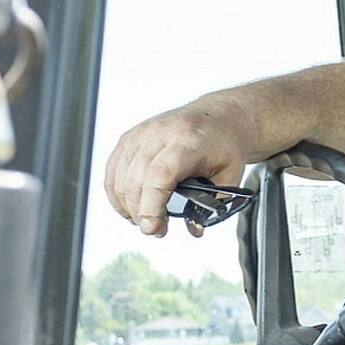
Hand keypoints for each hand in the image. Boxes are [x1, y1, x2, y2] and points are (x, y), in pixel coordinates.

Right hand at [103, 96, 260, 238]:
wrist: (219, 115)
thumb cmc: (225, 143)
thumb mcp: (230, 175)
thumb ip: (214, 204)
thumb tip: (194, 229)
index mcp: (189, 141)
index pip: (160, 175)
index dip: (151, 207)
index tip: (154, 228)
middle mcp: (161, 133)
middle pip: (136, 180)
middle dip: (140, 213)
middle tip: (156, 230)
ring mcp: (142, 133)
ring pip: (121, 177)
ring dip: (127, 205)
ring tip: (145, 219)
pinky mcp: (131, 136)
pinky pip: (113, 168)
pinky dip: (116, 192)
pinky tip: (128, 205)